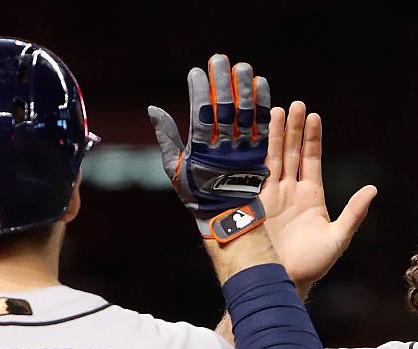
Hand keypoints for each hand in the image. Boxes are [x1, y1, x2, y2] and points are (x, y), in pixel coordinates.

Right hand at [148, 54, 270, 241]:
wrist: (229, 220)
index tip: (196, 71)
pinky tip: (262, 84)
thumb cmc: (198, 194)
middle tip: (220, 59)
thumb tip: (153, 109)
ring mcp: (245, 153)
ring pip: (247, 115)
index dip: (199, 92)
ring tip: (243, 67)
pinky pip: (264, 127)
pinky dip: (264, 105)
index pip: (200, 115)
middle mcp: (224, 150)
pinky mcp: (262, 155)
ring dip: (245, 89)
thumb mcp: (175, 170)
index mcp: (201, 152)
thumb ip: (166, 138)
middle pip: (225, 110)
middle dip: (223, 83)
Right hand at [260, 101, 377, 296]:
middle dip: (292, 128)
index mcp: (311, 196)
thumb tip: (373, 189)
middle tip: (294, 104)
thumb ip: (354, 213)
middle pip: (291, 153)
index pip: (311, 159)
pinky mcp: (253, 205)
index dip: (312, 138)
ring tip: (274, 110)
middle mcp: (290, 192)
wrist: (283, 282)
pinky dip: (251, 157)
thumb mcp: (338, 238)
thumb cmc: (313, 265)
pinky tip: (249, 138)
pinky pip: (252, 176)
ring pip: (272, 159)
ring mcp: (270, 197)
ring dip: (273, 136)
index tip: (313, 115)